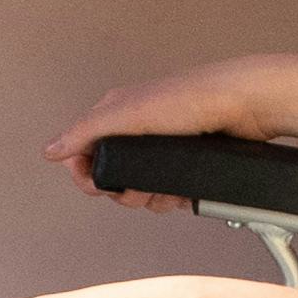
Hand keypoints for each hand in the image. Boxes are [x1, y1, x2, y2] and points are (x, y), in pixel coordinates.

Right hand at [45, 59, 281, 208]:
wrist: (247, 104)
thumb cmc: (192, 98)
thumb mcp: (129, 114)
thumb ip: (85, 132)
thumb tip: (50, 150)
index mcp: (116, 113)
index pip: (83, 151)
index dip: (85, 175)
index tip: (97, 187)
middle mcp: (137, 130)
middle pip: (112, 175)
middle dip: (122, 192)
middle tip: (138, 192)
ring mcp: (162, 147)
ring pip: (140, 186)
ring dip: (148, 198)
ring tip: (164, 194)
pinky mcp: (186, 160)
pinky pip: (168, 189)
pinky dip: (171, 197)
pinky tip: (181, 194)